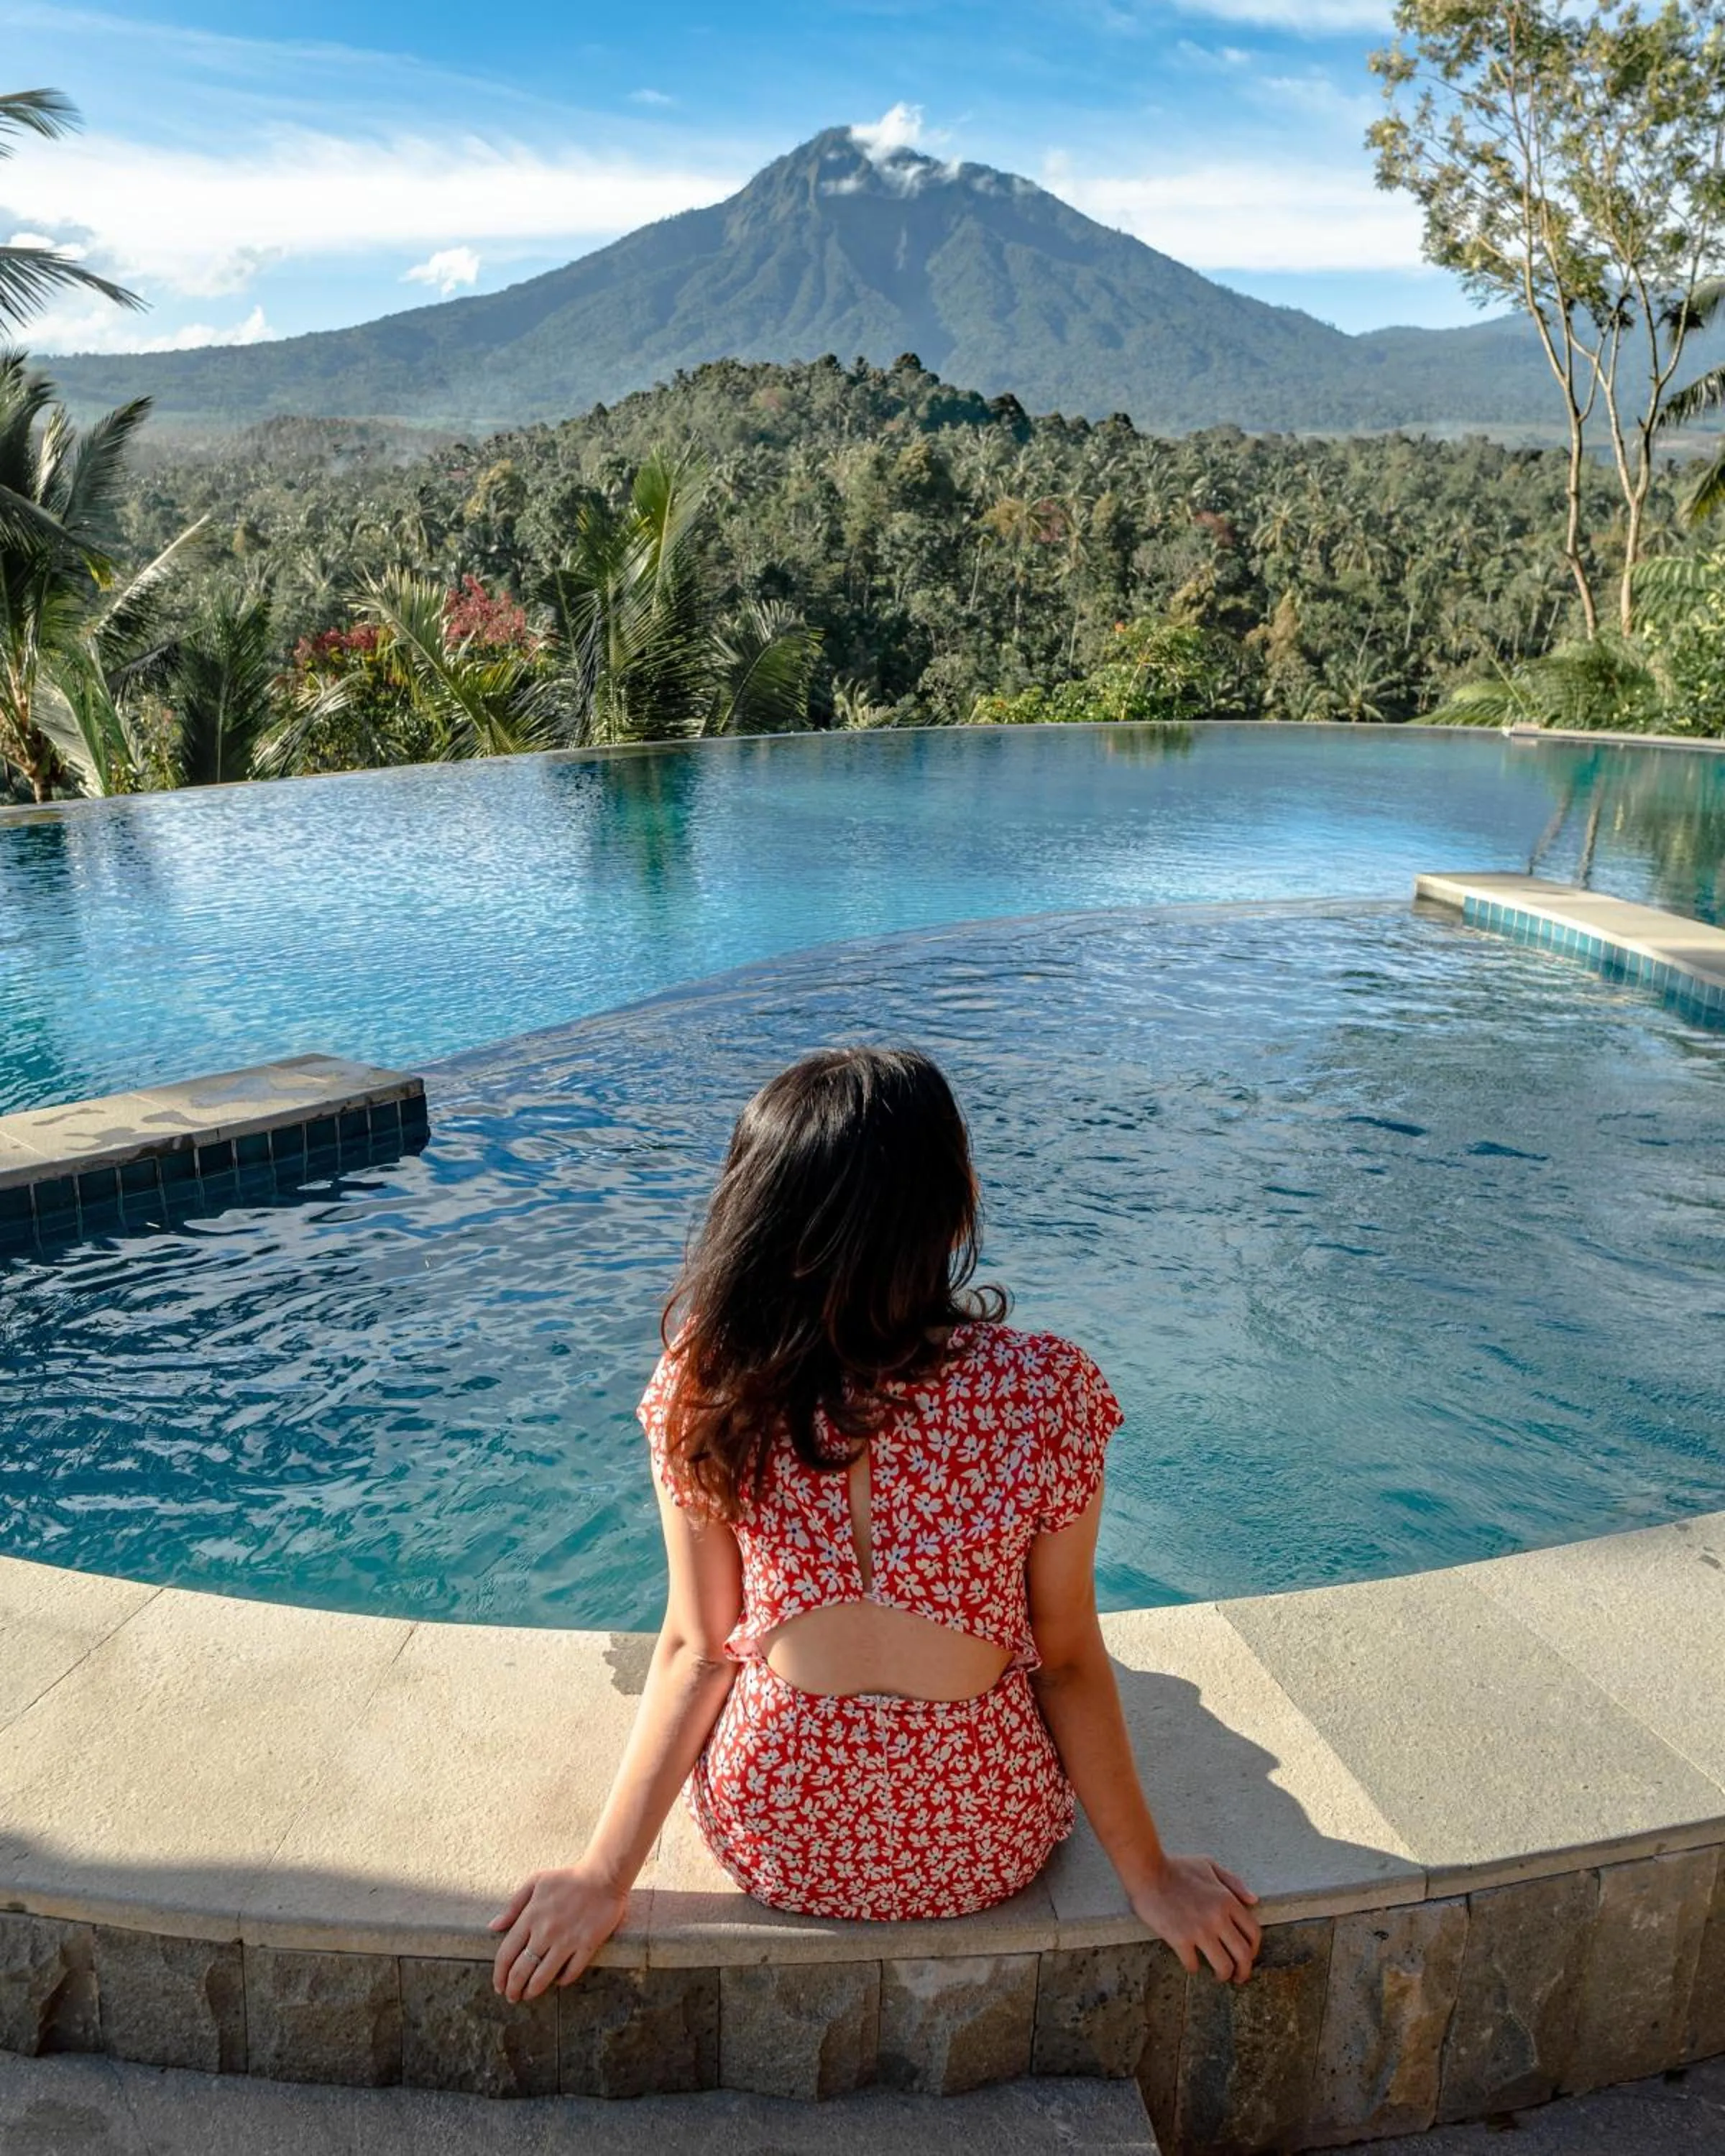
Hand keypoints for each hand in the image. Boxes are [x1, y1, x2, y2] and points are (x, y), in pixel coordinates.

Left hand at [488, 1865, 628, 2001]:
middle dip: (513, 1989)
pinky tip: (556, 1981)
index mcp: (531, 1916)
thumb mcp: (535, 1882)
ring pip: (543, 1977)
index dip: (499, 1975)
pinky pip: (571, 1972)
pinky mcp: (587, 1945)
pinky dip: (561, 1981)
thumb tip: (493, 1926)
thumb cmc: (568, 1878)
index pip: (506, 1954)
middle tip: (512, 1997)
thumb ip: (513, 1905)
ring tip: (528, 1995)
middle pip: (522, 1971)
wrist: (604, 1876)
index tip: (498, 1986)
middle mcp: (546, 1932)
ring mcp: (567, 1940)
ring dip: (532, 1991)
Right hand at [1130, 1854, 1260, 1983]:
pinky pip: (1193, 1964)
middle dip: (1244, 1971)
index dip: (1254, 1950)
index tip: (1248, 1956)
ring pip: (1223, 1966)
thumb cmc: (1177, 1867)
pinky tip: (1191, 1964)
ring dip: (1223, 1975)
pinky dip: (1194, 1968)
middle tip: (1238, 1977)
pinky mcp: (1179, 1939)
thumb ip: (1233, 1882)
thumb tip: (1254, 1900)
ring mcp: (1199, 1930)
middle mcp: (1217, 1917)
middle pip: (1243, 1955)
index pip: (1253, 1933)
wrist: (1147, 1870)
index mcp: (1227, 1900)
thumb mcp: (1209, 1865)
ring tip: (1218, 1975)